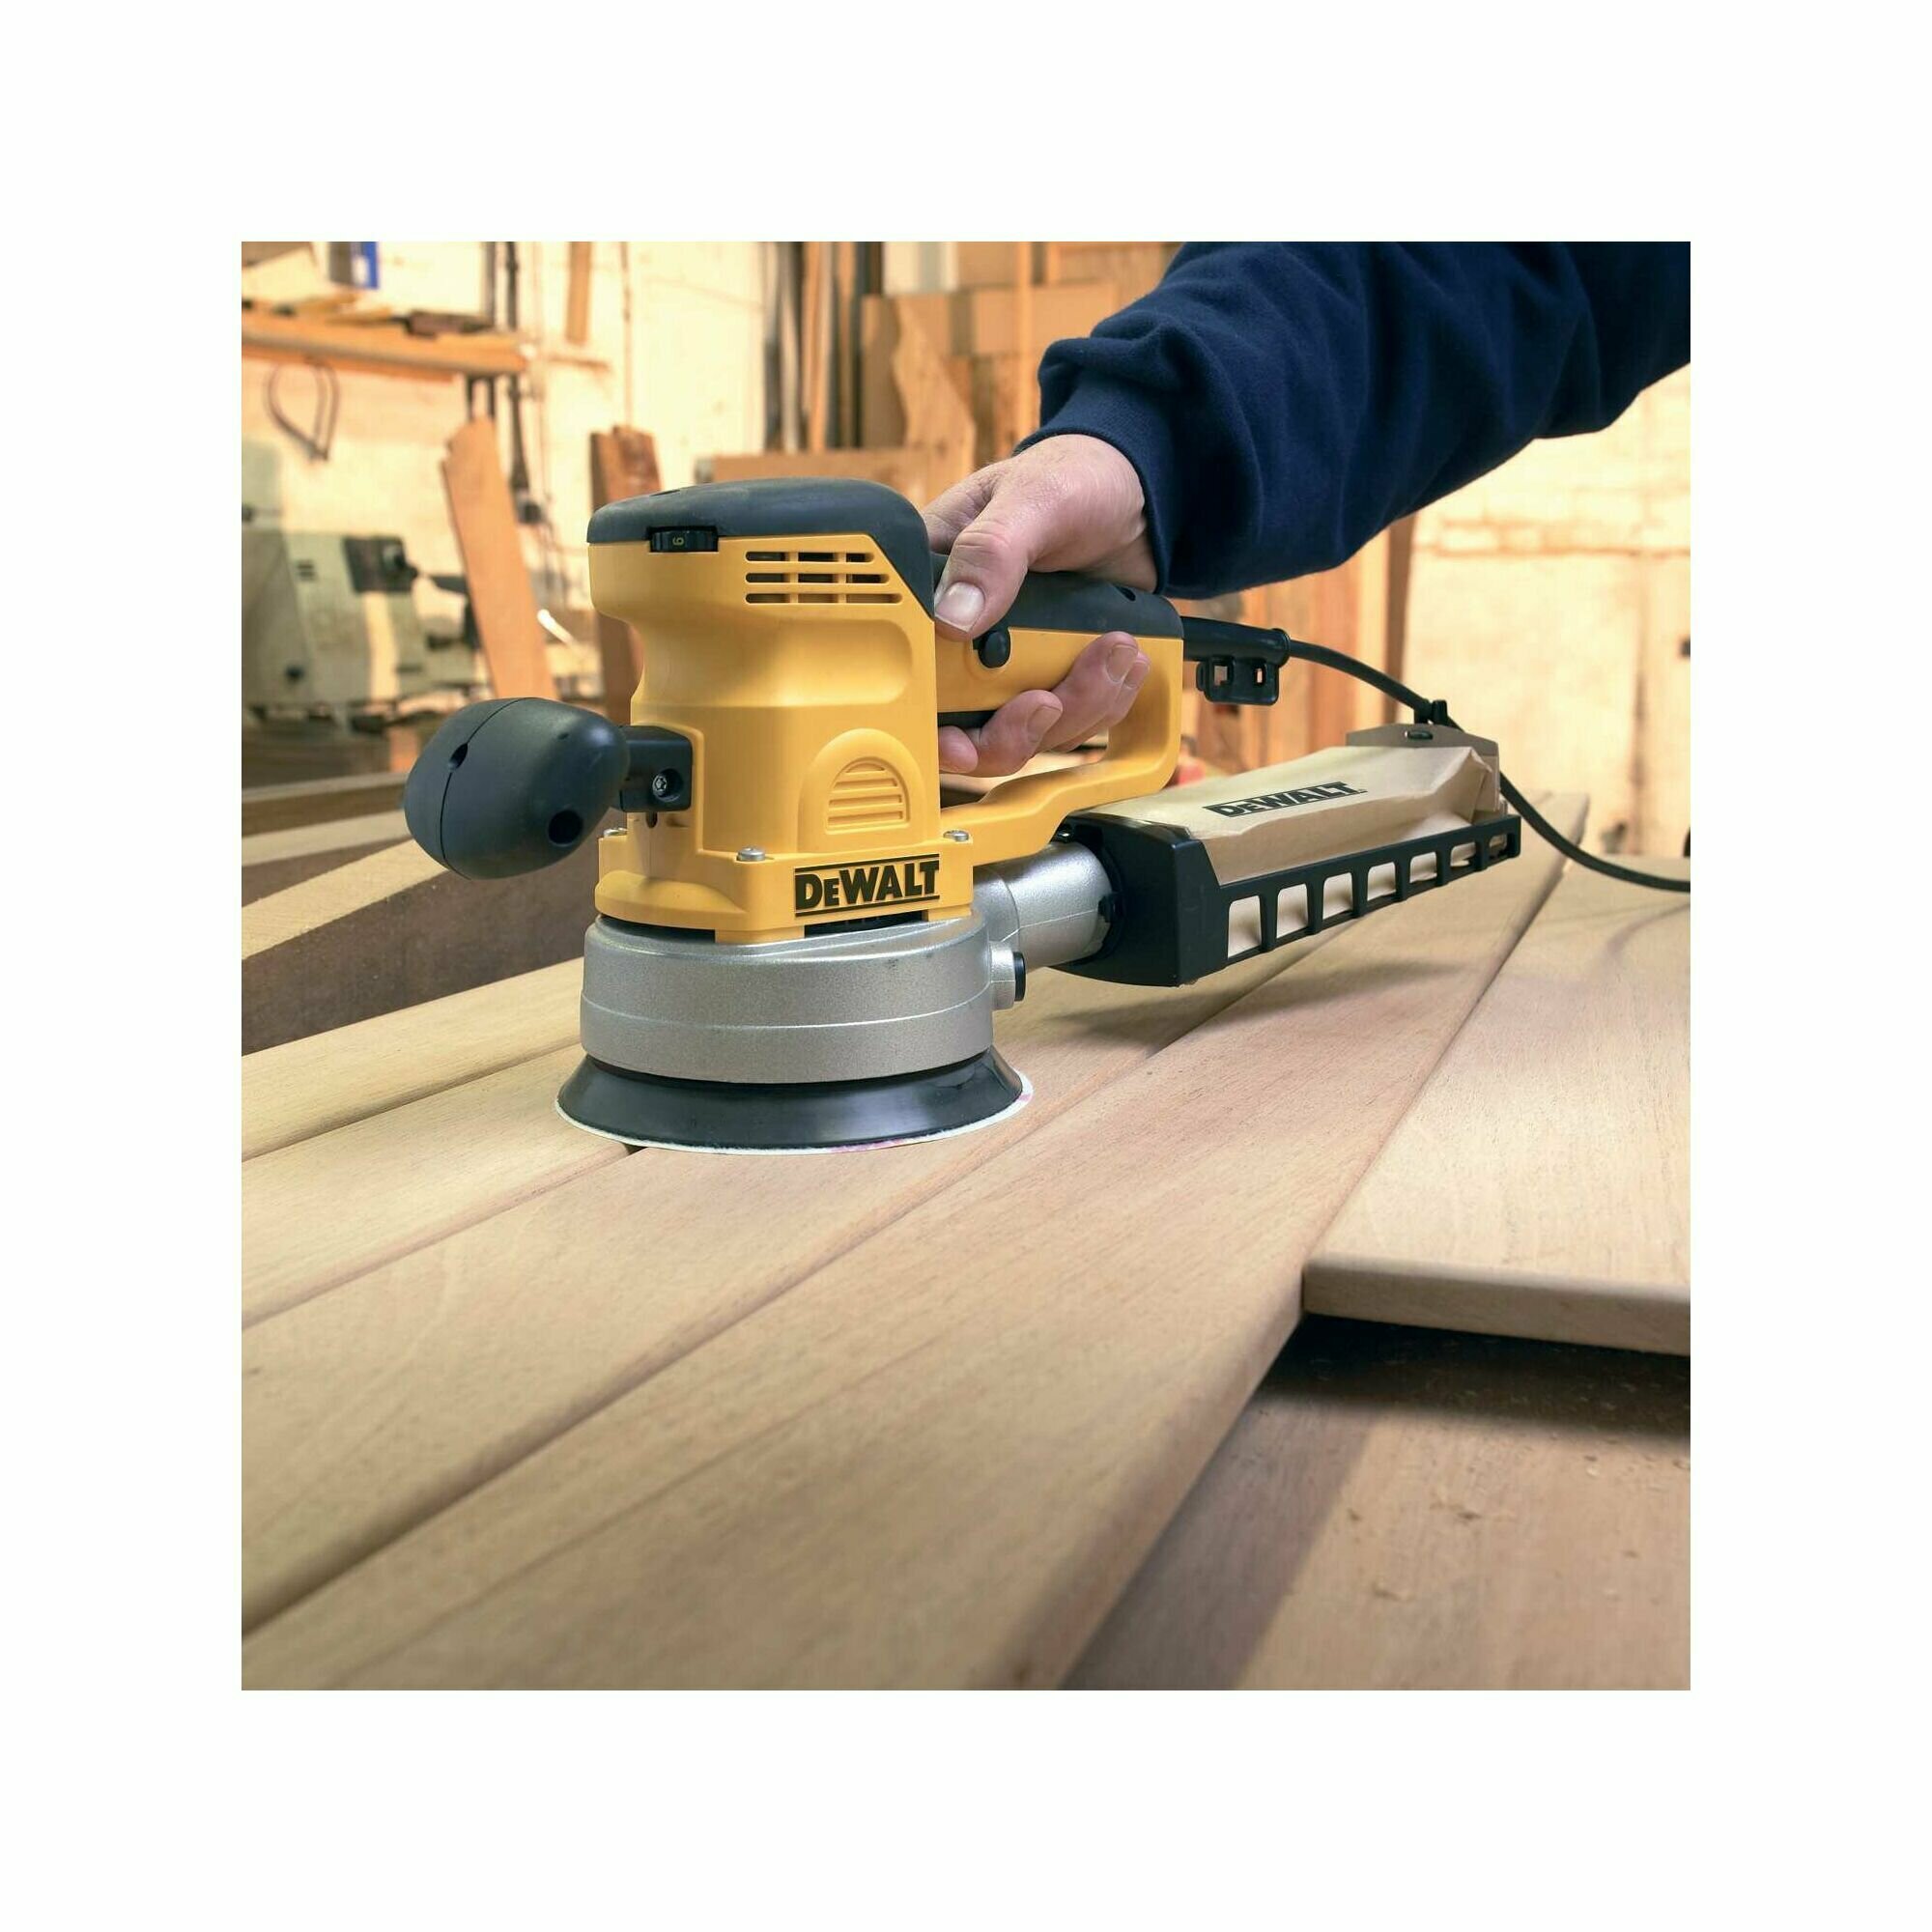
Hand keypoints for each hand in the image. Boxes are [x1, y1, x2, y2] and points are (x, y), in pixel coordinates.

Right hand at [924, 436, 1158, 775]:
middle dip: (1018, 727)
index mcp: (931, 589)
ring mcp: (1008, 663)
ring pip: (1024, 731)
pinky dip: (1104, 702)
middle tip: (1054, 698)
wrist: (1139, 494)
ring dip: (1077, 706)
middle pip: (965, 727)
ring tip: (1114, 651)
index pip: (908, 674)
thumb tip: (952, 621)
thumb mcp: (1032, 500)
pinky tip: (1123, 662)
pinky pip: (1070, 721)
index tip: (962, 740)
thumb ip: (991, 553)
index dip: (929, 724)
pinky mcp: (1053, 674)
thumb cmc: (1073, 477)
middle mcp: (961, 638)